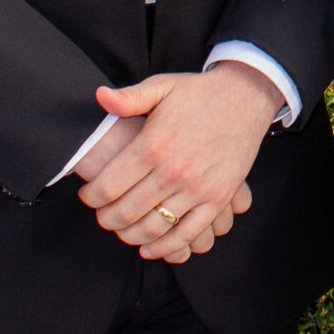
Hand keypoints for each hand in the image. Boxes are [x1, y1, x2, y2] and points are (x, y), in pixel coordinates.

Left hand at [75, 63, 283, 261]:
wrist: (246, 96)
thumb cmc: (199, 93)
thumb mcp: (162, 86)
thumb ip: (129, 97)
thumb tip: (99, 97)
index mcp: (154, 145)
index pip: (108, 186)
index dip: (90, 197)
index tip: (87, 195)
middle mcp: (174, 170)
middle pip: (126, 212)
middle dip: (106, 219)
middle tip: (102, 215)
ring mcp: (198, 187)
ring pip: (153, 227)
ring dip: (130, 235)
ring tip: (122, 229)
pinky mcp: (218, 198)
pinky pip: (187, 233)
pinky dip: (165, 247)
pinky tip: (149, 248)